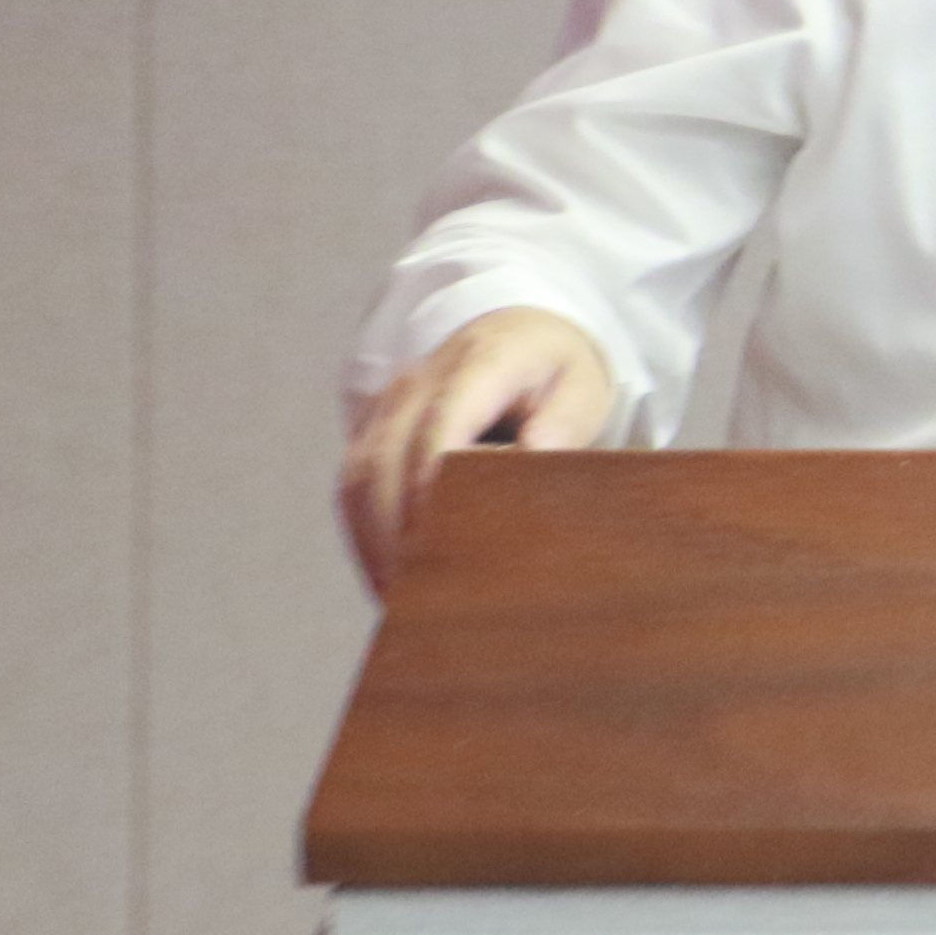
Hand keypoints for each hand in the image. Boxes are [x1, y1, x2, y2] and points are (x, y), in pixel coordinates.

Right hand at [340, 307, 618, 589]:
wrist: (518, 333)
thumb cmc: (556, 371)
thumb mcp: (582, 387)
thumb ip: (564, 421)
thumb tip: (538, 454)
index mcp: (479, 361)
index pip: (440, 428)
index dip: (431, 489)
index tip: (439, 551)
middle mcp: (420, 379)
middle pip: (386, 459)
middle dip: (396, 531)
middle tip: (419, 598)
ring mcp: (389, 403)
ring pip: (359, 475)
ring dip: (374, 540)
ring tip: (402, 601)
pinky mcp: (372, 429)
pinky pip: (353, 483)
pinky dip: (365, 534)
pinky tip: (389, 579)